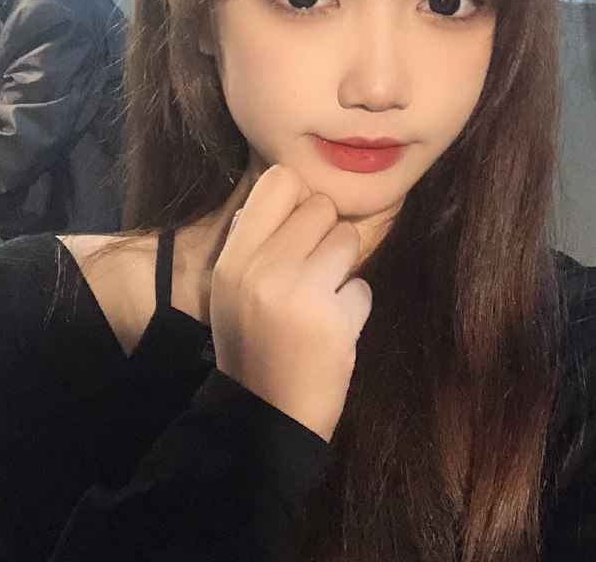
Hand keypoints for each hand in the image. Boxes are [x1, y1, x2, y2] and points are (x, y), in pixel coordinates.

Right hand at [210, 164, 372, 442]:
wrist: (263, 415)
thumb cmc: (251, 344)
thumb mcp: (234, 288)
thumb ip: (258, 242)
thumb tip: (295, 195)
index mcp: (234, 257)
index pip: (280, 180)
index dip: (298, 198)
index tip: (298, 228)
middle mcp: (262, 267)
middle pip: (321, 205)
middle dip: (325, 233)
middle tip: (312, 269)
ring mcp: (299, 293)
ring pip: (348, 237)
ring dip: (342, 267)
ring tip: (321, 298)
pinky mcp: (333, 320)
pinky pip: (361, 285)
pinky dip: (353, 306)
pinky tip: (332, 330)